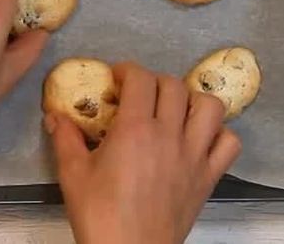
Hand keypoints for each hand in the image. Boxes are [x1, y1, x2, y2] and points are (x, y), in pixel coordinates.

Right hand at [47, 62, 241, 243]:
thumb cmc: (99, 213)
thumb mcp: (72, 173)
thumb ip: (65, 138)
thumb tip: (54, 115)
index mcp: (135, 130)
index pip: (141, 78)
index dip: (127, 70)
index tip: (115, 78)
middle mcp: (170, 136)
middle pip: (174, 86)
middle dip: (154, 82)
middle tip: (138, 94)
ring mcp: (195, 156)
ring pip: (210, 107)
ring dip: (192, 100)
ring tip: (174, 110)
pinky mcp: (209, 177)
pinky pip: (229, 142)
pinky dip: (218, 133)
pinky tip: (198, 138)